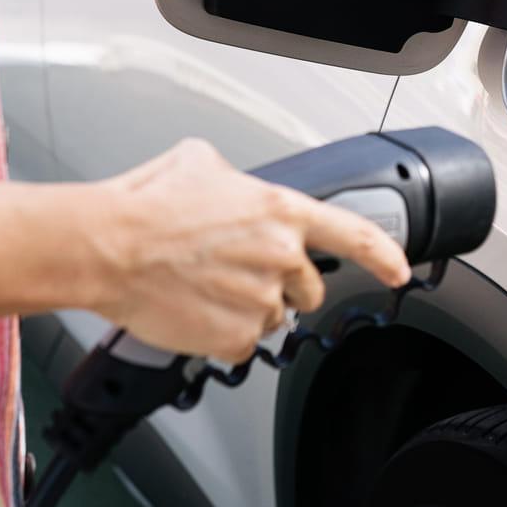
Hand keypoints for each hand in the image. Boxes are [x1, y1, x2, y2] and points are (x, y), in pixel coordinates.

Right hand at [81, 139, 412, 362]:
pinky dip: (224, 335)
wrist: (108, 247)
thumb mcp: (200, 162)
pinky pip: (244, 345)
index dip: (383, 255)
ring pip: (274, 317)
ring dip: (249, 308)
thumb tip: (233, 186)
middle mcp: (279, 255)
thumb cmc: (146, 205)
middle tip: (238, 274)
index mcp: (279, 211)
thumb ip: (236, 178)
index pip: (353, 235)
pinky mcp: (235, 336)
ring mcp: (260, 300)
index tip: (398, 270)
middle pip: (307, 288)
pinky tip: (197, 312)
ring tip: (206, 288)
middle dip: (282, 285)